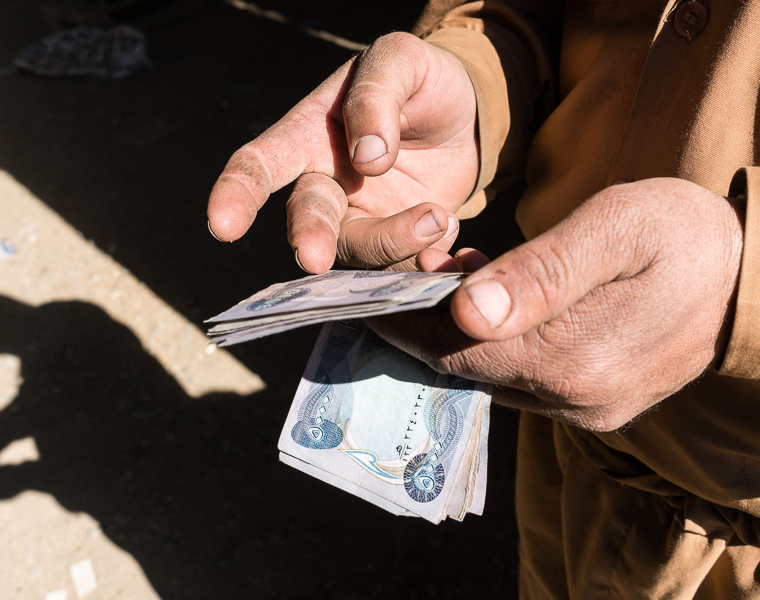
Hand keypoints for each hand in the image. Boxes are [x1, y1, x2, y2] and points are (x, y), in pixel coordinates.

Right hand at [207, 32, 478, 271]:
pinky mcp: (396, 244)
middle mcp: (324, 183)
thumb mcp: (401, 61)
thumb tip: (367, 157)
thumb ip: (376, 97)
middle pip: (305, 219)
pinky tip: (447, 225)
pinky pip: (399, 264)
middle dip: (309, 239)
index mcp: (307, 136)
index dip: (235, 195)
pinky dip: (423, 256)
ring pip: (355, 249)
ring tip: (437, 216)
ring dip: (390, 242)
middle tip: (315, 258)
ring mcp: (360, 218)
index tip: (223, 226)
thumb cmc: (419, 80)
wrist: (467, 113)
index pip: (258, 165)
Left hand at [367, 178, 743, 430]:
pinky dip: (489, 343)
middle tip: (395, 276)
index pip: (457, 350)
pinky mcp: (596, 403)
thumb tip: (466, 311)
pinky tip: (482, 302)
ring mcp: (587, 408)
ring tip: (436, 277)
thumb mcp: (617, 227)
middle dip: (422, 325)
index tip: (365, 292)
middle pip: (468, 367)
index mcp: (576, 358)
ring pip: (490, 374)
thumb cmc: (684, 234)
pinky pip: (520, 377)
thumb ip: (542, 272)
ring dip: (454, 333)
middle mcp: (576, 400)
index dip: (404, 322)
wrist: (752, 275)